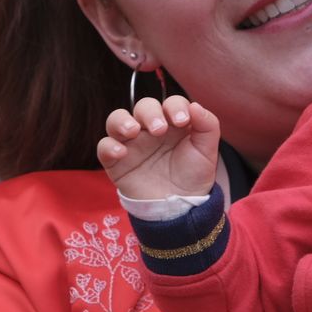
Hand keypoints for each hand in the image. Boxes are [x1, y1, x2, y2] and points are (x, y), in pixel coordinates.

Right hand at [99, 96, 220, 200]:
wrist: (180, 207)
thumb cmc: (193, 175)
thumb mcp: (207, 151)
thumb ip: (207, 126)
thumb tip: (195, 106)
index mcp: (173, 122)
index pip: (170, 103)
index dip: (174, 106)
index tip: (182, 121)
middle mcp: (150, 128)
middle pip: (143, 106)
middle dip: (150, 113)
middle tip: (159, 129)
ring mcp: (131, 143)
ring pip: (116, 120)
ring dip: (122, 121)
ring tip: (133, 131)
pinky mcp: (116, 161)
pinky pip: (104, 146)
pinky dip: (108, 146)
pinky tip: (121, 152)